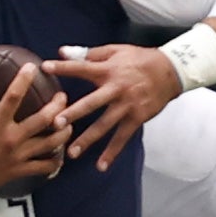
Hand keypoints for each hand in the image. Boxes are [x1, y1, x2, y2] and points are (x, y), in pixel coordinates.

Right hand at [0, 63, 68, 198]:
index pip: (13, 97)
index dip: (23, 80)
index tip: (32, 68)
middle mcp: (10, 139)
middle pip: (42, 120)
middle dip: (57, 106)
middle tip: (63, 97)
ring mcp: (18, 156)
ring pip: (50, 143)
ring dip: (63, 132)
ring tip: (69, 123)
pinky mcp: (20, 170)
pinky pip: (45, 166)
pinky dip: (56, 161)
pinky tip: (60, 154)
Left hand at [46, 44, 179, 171]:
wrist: (170, 71)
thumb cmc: (139, 59)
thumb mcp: (115, 50)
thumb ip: (88, 53)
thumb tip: (62, 51)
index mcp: (108, 70)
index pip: (82, 68)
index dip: (64, 68)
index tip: (45, 68)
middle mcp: (116, 89)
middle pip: (92, 102)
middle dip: (74, 113)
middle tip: (56, 124)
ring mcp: (127, 105)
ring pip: (105, 125)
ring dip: (88, 139)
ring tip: (71, 152)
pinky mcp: (137, 118)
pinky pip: (122, 138)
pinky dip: (112, 152)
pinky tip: (101, 165)